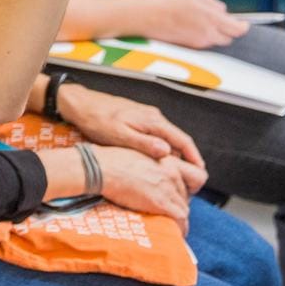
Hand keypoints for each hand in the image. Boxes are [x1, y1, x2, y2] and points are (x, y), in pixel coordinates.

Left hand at [57, 84, 204, 166]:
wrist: (82, 104)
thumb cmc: (98, 120)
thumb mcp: (120, 135)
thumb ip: (144, 143)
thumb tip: (166, 152)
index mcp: (153, 121)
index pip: (182, 139)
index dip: (194, 157)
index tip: (201, 173)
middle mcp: (154, 117)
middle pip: (179, 139)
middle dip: (188, 159)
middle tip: (191, 180)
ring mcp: (147, 117)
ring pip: (169, 138)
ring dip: (176, 155)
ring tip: (178, 175)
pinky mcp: (139, 120)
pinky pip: (159, 136)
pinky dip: (165, 150)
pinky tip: (160, 162)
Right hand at [93, 145, 207, 231]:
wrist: (103, 168)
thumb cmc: (112, 160)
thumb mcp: (138, 155)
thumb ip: (150, 165)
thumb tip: (147, 177)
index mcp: (167, 158)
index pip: (194, 175)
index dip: (188, 188)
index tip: (178, 196)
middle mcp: (172, 172)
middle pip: (187, 195)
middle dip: (180, 206)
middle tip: (169, 214)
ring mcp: (168, 187)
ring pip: (184, 209)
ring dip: (179, 219)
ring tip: (171, 227)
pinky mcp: (160, 202)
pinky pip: (179, 219)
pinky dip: (179, 228)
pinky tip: (174, 234)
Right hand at [140, 0, 248, 48]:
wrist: (148, 18)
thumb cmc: (170, 4)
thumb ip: (214, 5)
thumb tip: (224, 12)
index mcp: (212, 19)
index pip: (237, 29)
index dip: (243, 27)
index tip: (244, 24)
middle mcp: (208, 34)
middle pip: (228, 38)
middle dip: (228, 30)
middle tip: (221, 21)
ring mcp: (199, 44)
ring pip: (216, 42)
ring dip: (215, 34)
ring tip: (202, 21)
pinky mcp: (190, 48)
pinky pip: (204, 44)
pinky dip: (204, 37)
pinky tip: (193, 27)